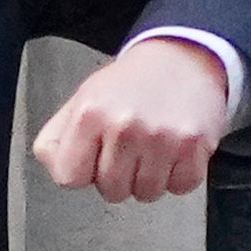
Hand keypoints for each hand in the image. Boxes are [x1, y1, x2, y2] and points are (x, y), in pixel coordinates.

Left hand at [31, 36, 227, 202]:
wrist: (182, 57)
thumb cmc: (132, 83)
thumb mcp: (82, 99)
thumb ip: (56, 139)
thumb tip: (57, 170)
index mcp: (90, 114)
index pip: (69, 178)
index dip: (84, 171)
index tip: (95, 157)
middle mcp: (124, 126)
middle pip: (111, 192)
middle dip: (119, 177)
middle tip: (129, 148)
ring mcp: (161, 138)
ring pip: (146, 194)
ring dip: (150, 178)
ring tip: (152, 147)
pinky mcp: (194, 146)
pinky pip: (181, 187)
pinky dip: (179, 175)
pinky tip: (174, 149)